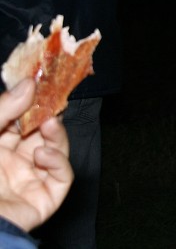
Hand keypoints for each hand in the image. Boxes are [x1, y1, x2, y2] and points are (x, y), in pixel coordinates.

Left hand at [0, 78, 72, 231]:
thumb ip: (3, 110)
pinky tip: (43, 155)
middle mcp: (12, 162)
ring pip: (56, 150)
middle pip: (40, 133)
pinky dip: (59, 162)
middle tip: (53, 100)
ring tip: (49, 125)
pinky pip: (63, 176)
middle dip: (48, 116)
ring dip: (57, 135)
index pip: (19, 119)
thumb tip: (29, 84)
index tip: (43, 84)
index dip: (33, 102)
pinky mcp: (45, 198)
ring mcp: (29, 180)